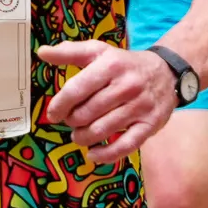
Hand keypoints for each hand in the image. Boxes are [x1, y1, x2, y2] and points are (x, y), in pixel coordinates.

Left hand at [38, 40, 179, 164]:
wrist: (166, 73)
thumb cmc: (124, 65)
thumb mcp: (99, 52)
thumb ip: (70, 52)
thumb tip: (42, 52)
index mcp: (110, 65)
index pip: (77, 89)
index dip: (60, 105)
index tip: (53, 114)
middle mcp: (126, 86)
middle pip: (87, 113)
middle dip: (72, 122)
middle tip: (70, 122)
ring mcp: (140, 107)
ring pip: (101, 131)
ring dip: (83, 138)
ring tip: (79, 135)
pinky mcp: (150, 125)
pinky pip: (125, 146)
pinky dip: (105, 155)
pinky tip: (92, 154)